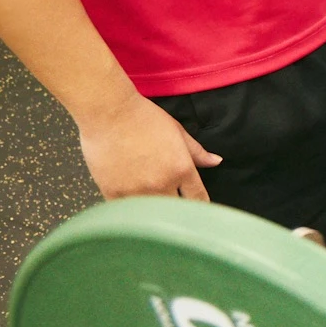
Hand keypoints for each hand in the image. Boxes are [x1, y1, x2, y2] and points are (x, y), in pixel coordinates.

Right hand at [78, 95, 221, 199]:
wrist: (108, 112)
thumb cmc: (143, 117)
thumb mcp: (177, 131)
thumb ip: (197, 152)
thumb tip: (217, 161)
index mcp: (181, 170)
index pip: (198, 199)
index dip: (199, 205)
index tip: (197, 209)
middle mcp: (162, 184)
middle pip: (176, 209)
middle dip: (177, 209)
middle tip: (174, 209)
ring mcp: (137, 190)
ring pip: (151, 214)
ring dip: (154, 213)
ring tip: (152, 212)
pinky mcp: (113, 192)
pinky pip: (126, 212)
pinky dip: (130, 211)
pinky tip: (131, 207)